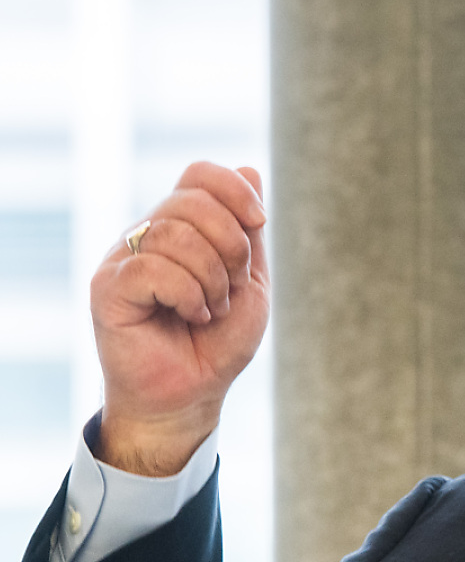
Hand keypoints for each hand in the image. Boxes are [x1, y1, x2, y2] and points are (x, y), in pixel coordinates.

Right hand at [91, 162, 269, 475]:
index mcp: (181, 227)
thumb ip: (248, 231)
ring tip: (210, 309)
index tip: (259, 224)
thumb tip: (249, 168)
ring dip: (212, 278)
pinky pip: (152, 268)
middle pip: (193, 201)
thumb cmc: (219, 342)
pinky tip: (190, 316)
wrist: (193, 393)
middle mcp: (148, 235)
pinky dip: (187, 294)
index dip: (234, 190)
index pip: (199, 174)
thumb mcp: (250, 281)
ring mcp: (124, 259)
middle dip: (232, 246)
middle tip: (232, 288)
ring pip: (175, 234)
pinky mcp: (108, 288)